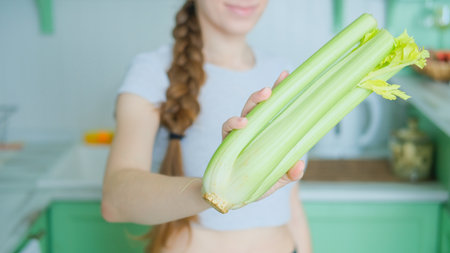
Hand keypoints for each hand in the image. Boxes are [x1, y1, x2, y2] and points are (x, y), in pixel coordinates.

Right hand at [221, 71, 304, 199]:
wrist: (232, 197)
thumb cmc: (256, 183)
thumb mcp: (278, 179)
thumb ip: (291, 174)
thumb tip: (299, 165)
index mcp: (265, 132)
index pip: (273, 108)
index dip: (279, 91)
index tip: (286, 75)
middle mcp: (252, 129)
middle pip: (259, 105)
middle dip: (266, 93)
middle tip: (275, 86)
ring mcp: (238, 135)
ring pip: (245, 111)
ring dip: (254, 101)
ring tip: (265, 95)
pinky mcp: (226, 143)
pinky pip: (227, 128)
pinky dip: (234, 123)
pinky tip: (243, 122)